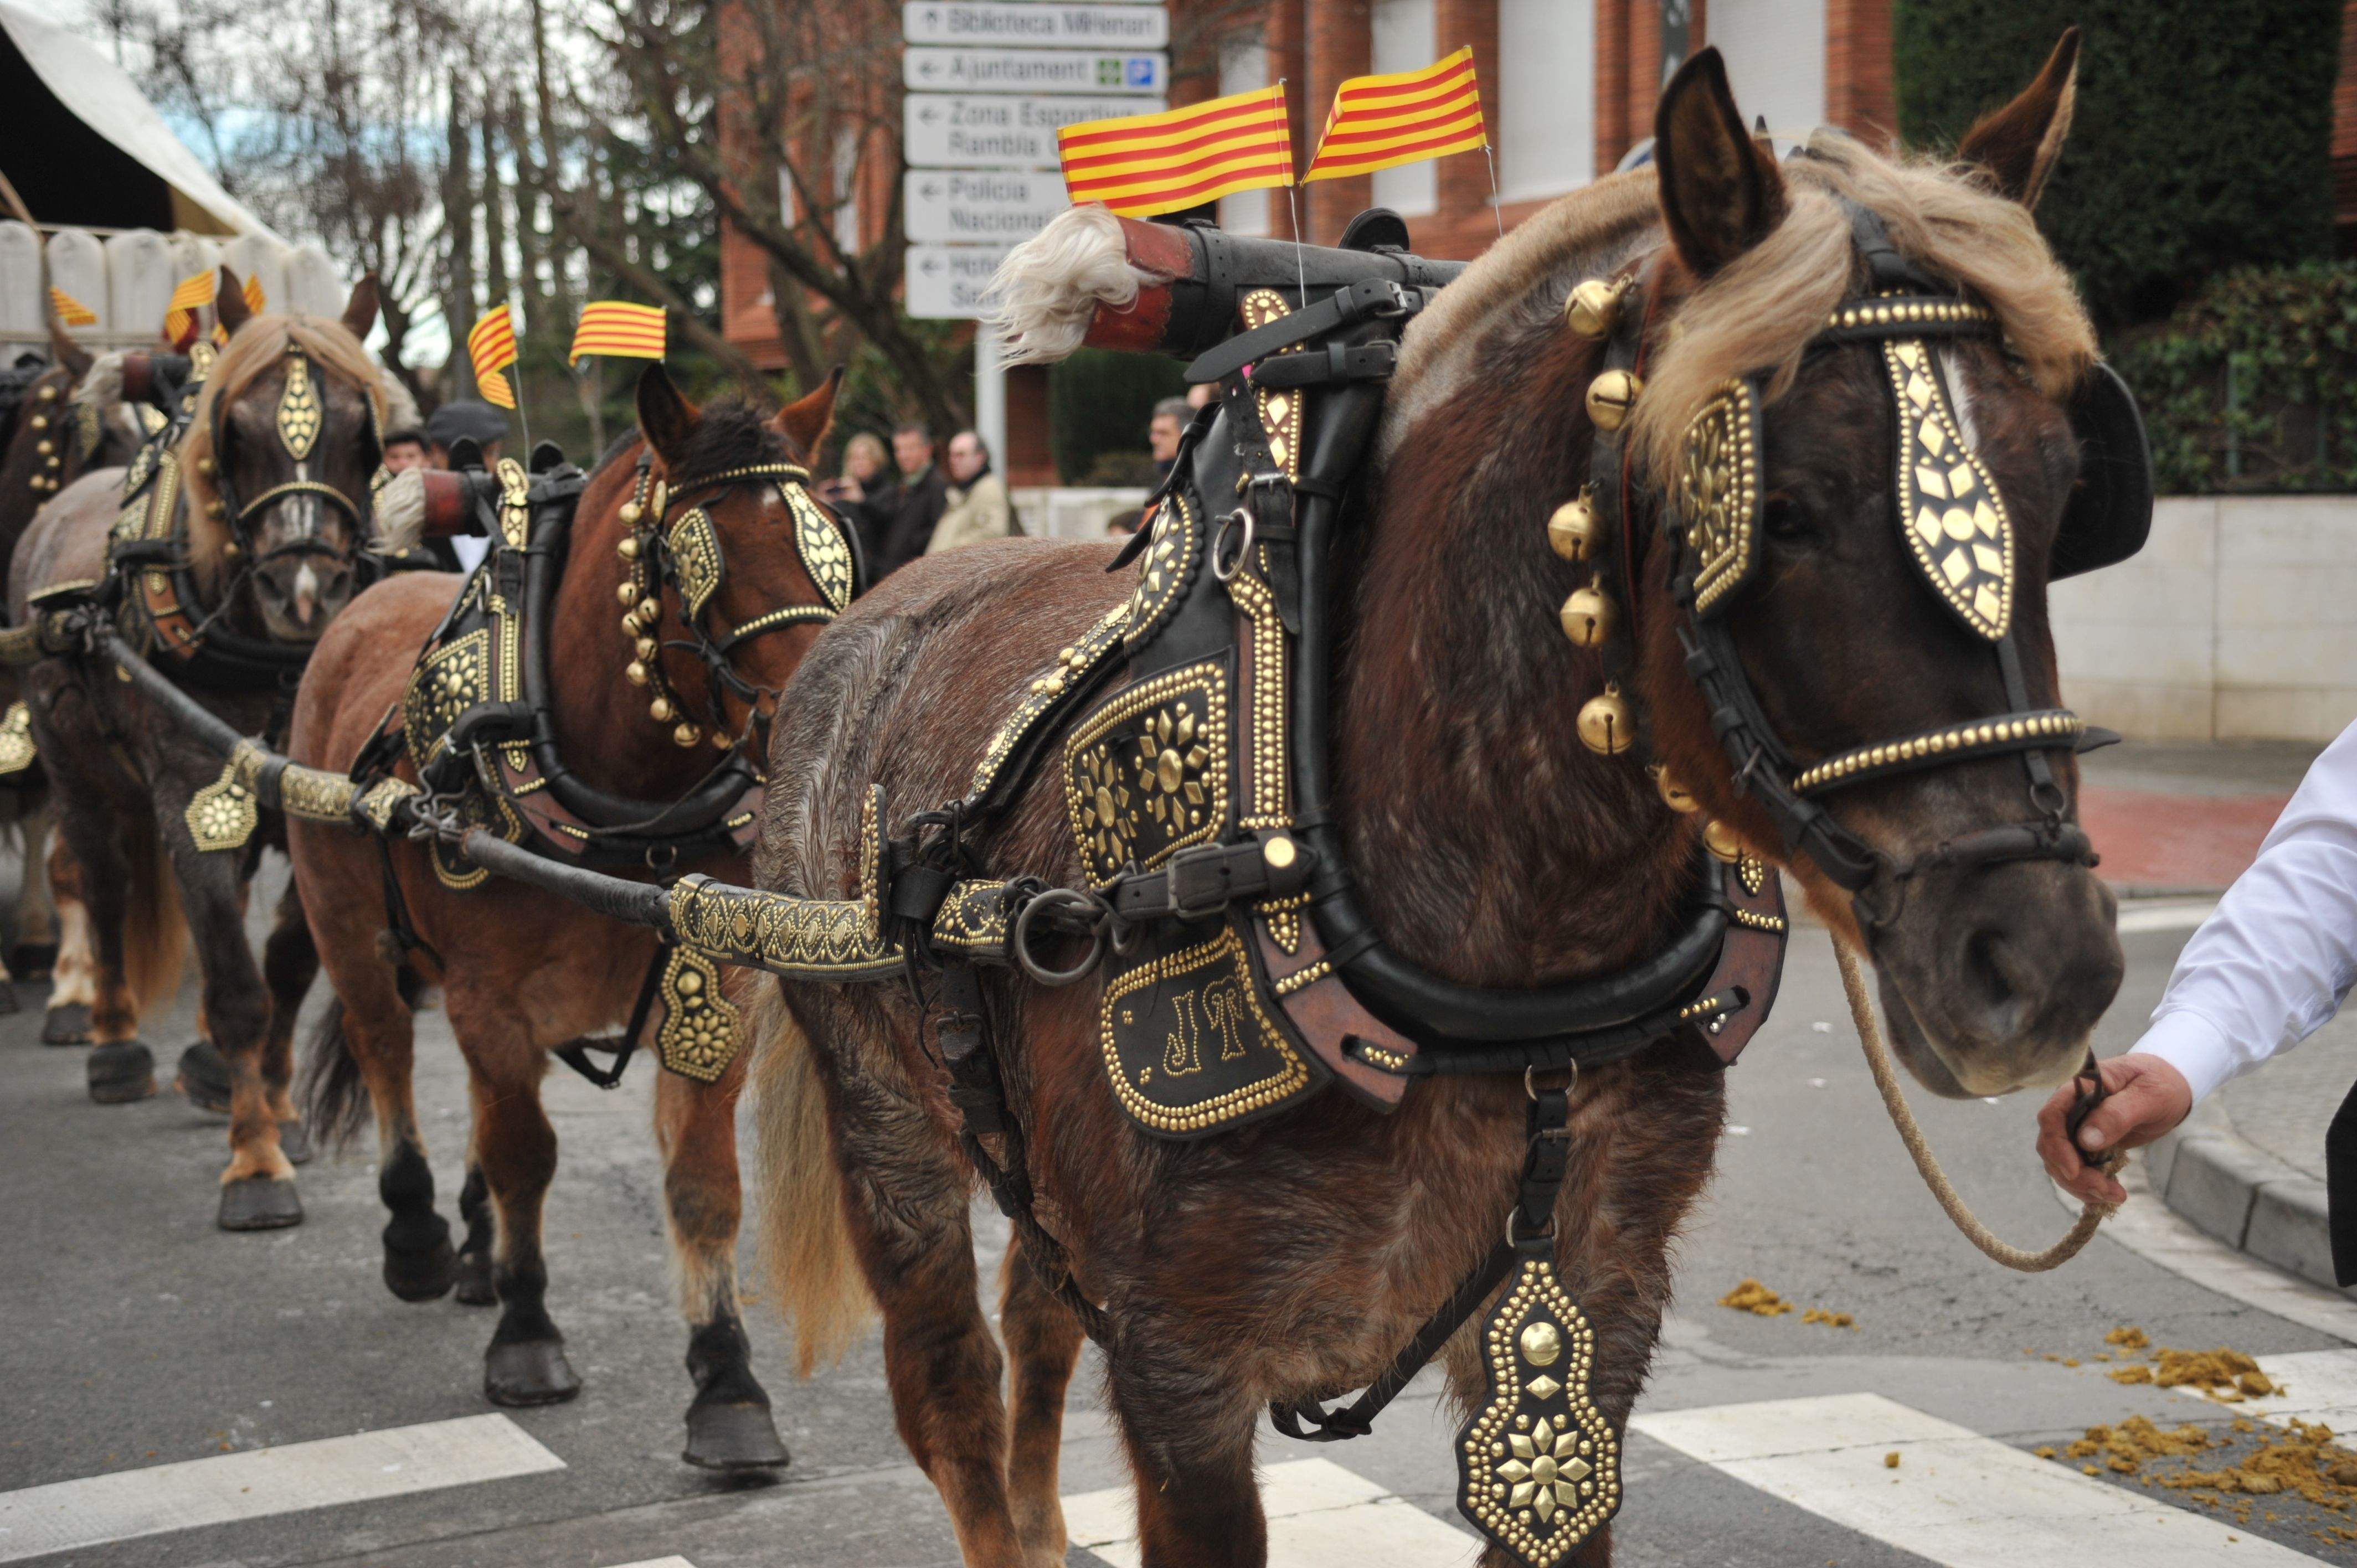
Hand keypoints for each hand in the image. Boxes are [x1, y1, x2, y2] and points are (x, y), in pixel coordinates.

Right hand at [2035, 1053, 2193, 1204]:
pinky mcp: (2087, 1144)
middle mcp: (2070, 1108)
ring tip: (2114, 1196)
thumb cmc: (2159, 1083)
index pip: (2051, 1116)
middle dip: (2073, 1174)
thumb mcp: (2148, 1096)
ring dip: (2080, 1184)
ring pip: (2059, 1161)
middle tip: (2106, 1192)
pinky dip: (2088, 1185)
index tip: (2074, 1172)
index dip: (2057, 1146)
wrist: (2170, 1086)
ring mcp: (2076, 1127)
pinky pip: (2076, 1168)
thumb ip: (2117, 1114)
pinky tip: (2110, 1192)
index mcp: (2079, 1088)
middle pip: (2051, 1145)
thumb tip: (2085, 1140)